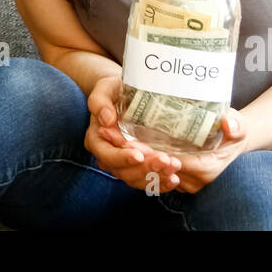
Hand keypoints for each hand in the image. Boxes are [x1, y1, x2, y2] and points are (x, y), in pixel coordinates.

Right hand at [84, 75, 183, 191]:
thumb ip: (100, 101)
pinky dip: (161, 182)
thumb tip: (106, 119)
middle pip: (123, 171)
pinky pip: (148, 180)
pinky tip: (174, 178)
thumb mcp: (104, 89)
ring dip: (156, 177)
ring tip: (174, 167)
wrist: (125, 93)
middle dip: (145, 169)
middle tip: (165, 160)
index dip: (121, 158)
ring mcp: (125, 163)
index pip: (106, 155)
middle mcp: (109, 155)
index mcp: (97, 139)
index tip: (138, 155)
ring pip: (137, 179)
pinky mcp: (139, 166)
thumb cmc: (113, 90)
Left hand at [96, 96, 248, 194]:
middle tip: (111, 134)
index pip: (171, 164)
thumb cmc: (234, 130)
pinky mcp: (171, 175)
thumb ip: (236, 125)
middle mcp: (190, 180)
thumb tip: (229, 124)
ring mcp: (180, 180)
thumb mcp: (239, 125)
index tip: (130, 140)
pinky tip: (115, 142)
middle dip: (131, 153)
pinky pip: (147, 171)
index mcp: (205, 169)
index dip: (149, 153)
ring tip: (108, 134)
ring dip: (126, 156)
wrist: (231, 141)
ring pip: (147, 173)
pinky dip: (131, 159)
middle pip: (154, 169)